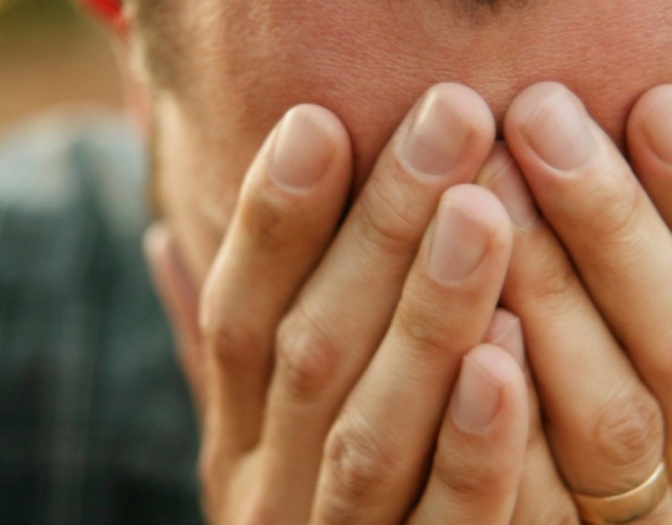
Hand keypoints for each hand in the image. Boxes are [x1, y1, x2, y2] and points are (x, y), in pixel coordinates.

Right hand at [146, 83, 534, 523]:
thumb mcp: (257, 443)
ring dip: (424, 320)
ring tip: (481, 213)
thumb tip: (163, 238)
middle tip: (448, 124)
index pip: (237, 319)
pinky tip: (507, 359)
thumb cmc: (310, 518)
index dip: (270, 223)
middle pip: (311, 354)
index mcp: (238, 442)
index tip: (315, 123)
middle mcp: (268, 492)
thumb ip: (219, 352)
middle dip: (377, 235)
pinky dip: (473, 448)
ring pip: (370, 432)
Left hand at [472, 82, 671, 523]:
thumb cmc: (580, 473)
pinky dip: (508, 432)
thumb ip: (636, 306)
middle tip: (538, 121)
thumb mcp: (630, 388)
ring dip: (557, 301)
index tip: (655, 105)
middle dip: (614, 225)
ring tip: (486, 200)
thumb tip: (633, 162)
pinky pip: (534, 513)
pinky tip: (478, 346)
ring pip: (615, 421)